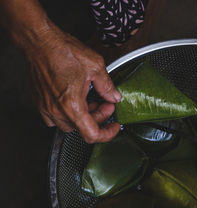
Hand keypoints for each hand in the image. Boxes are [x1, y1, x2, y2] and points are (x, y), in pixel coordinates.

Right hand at [25, 26, 120, 142]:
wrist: (39, 41)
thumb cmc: (62, 51)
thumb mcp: (95, 66)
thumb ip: (107, 86)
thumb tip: (114, 97)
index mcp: (71, 106)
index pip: (91, 134)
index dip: (107, 134)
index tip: (113, 126)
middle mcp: (56, 110)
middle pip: (82, 128)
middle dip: (98, 117)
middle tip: (107, 102)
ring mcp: (46, 107)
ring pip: (69, 124)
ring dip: (84, 115)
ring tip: (91, 99)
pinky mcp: (40, 102)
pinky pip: (56, 117)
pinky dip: (69, 112)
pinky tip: (76, 98)